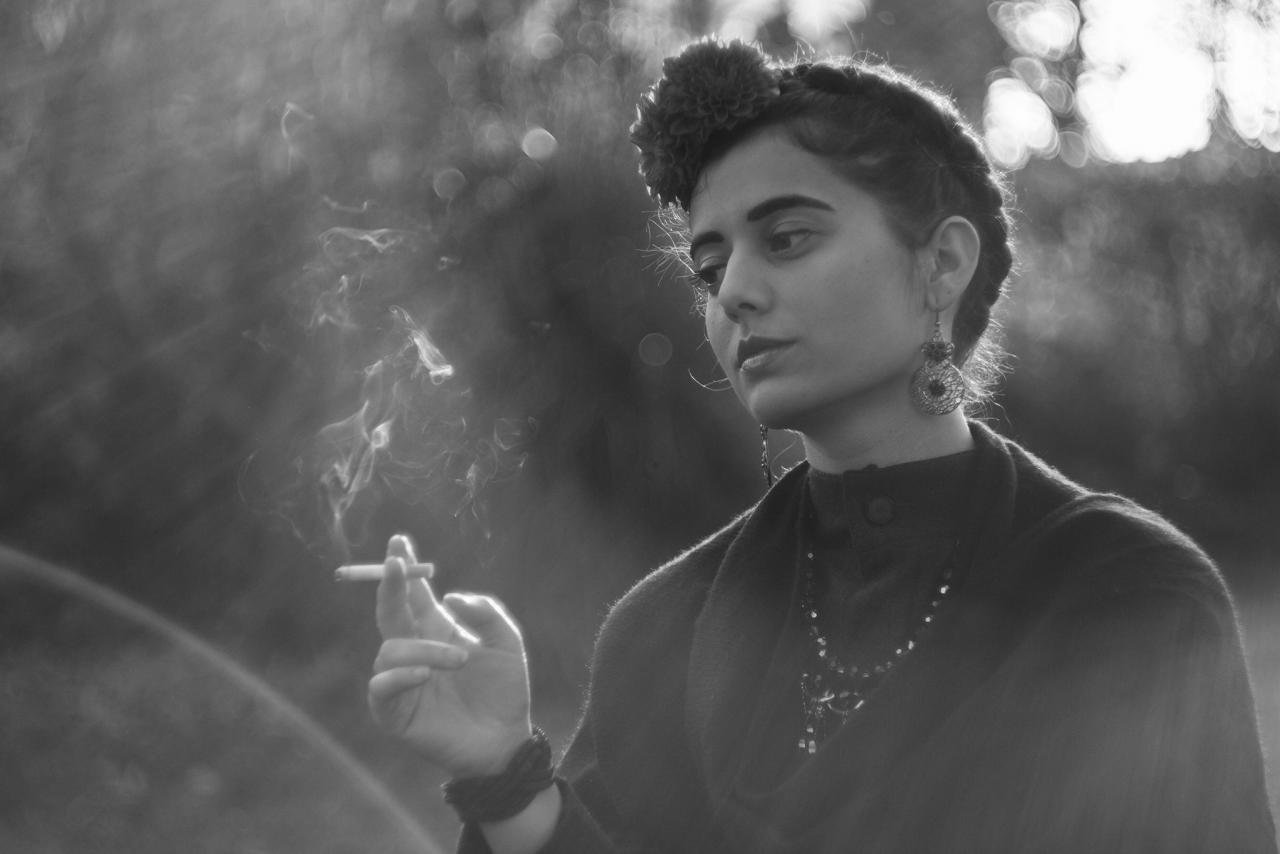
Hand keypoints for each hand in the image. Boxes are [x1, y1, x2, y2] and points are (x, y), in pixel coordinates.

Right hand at [367, 534, 531, 777]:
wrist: (507, 741)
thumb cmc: (506, 691)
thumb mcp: (508, 642)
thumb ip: (486, 612)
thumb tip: (450, 595)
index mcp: (437, 629)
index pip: (412, 593)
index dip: (402, 567)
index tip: (399, 541)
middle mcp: (414, 649)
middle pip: (390, 611)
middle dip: (389, 585)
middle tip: (397, 565)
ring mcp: (402, 680)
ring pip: (391, 649)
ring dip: (423, 648)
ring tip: (460, 660)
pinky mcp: (395, 712)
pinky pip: (381, 688)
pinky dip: (398, 676)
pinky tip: (424, 674)